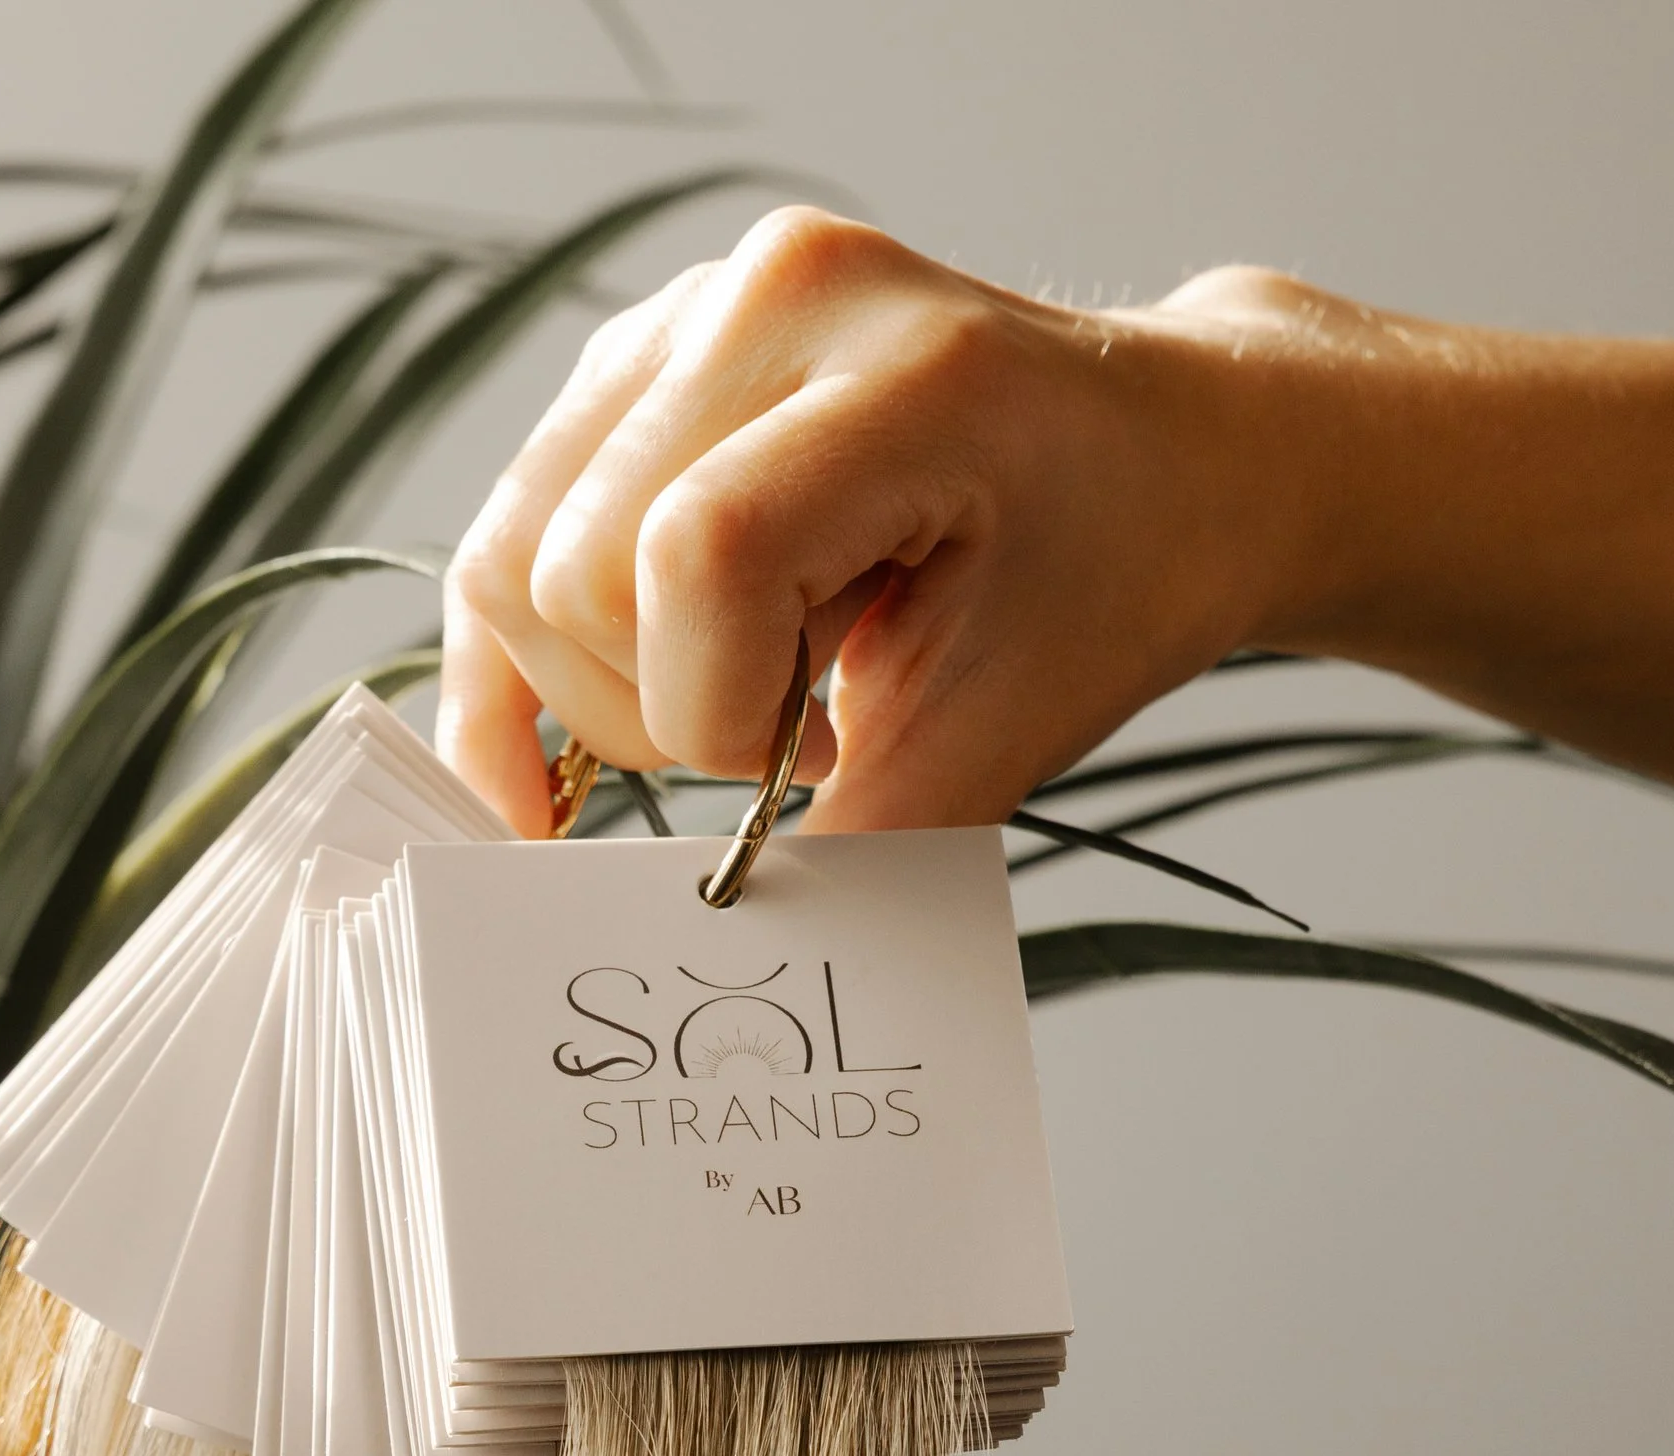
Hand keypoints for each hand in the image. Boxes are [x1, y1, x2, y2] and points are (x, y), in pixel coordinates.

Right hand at [438, 210, 1324, 836]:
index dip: (719, 713)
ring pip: (512, 563)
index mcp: (898, 362)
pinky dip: (519, 672)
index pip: (696, 556)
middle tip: (794, 734)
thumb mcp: (1015, 724)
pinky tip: (541, 771)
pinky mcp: (635, 370)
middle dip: (663, 711)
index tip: (815, 756)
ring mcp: (685, 318)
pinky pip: (505, 537)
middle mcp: (766, 298)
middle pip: (572, 572)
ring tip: (747, 691)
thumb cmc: (1118, 570)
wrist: (1168, 455)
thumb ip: (868, 839)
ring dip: (604, 690)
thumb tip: (717, 940)